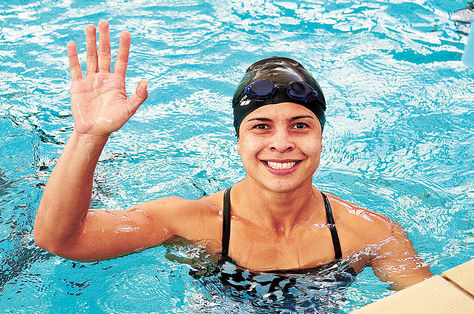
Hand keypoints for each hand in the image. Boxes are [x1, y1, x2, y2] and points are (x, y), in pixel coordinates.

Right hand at [67, 20, 147, 137]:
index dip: (123, 47)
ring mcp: (91, 80)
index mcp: (117, 82)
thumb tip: (146, 81)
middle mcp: (104, 78)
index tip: (125, 33)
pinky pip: (75, 68)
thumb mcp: (129, 110)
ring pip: (91, 57)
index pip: (121, 60)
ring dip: (90, 42)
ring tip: (90, 27)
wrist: (94, 132)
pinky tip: (72, 44)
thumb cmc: (113, 122)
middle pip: (105, 54)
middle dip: (105, 39)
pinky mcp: (78, 85)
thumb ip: (139, 96)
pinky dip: (73, 56)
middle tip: (104, 22)